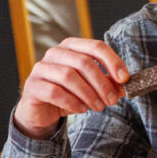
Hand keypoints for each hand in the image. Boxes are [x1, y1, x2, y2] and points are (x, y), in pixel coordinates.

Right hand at [14, 37, 128, 139]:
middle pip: (84, 62)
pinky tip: (82, 109)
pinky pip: (54, 92)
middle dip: (101, 83)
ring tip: (98, 106)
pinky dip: (72, 102)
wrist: (43, 111)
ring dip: (88, 93)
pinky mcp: (32, 85)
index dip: (113, 62)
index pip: (96, 46)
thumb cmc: (70, 93)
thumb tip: (125, 86)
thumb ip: (108, 84)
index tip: (125, 79)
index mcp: (72, 46)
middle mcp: (55, 53)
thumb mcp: (92, 88)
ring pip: (68, 76)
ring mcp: (41, 68)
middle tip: (112, 100)